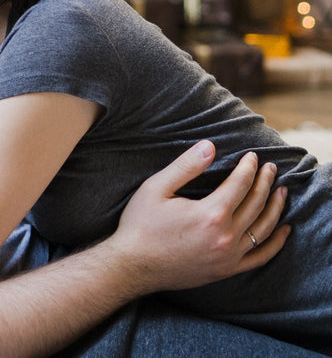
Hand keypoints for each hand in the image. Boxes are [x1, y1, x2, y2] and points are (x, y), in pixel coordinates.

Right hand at [103, 140, 288, 296]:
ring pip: (264, 227)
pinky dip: (276, 243)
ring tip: (281, 191)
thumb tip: (209, 145)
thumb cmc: (140, 225)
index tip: (253, 156)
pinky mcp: (227, 269)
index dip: (249, 167)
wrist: (132, 266)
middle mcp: (226, 236)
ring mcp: (229, 256)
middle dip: (266, 182)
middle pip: (256, 203)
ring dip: (276, 206)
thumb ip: (185, 166)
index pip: (240, 184)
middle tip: (271, 167)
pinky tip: (283, 230)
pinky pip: (261, 256)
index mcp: (210, 213)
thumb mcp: (156, 188)